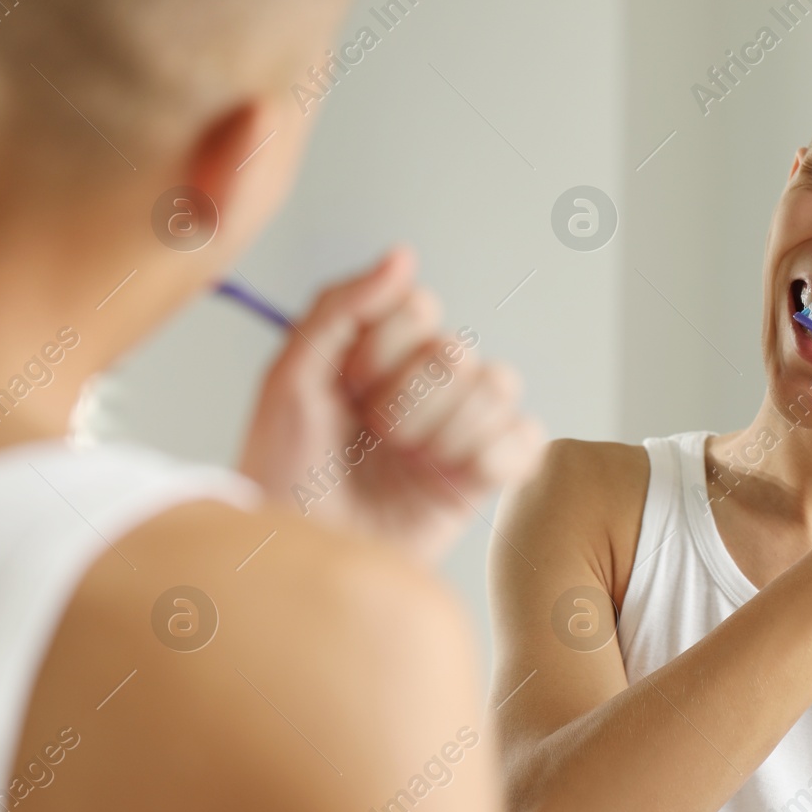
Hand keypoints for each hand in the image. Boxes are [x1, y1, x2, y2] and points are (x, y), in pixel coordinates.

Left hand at [238, 247, 544, 564]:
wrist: (303, 556)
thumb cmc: (283, 476)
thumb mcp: (289, 379)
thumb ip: (340, 307)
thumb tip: (402, 255)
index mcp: (378, 355)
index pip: (419, 310)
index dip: (384, 351)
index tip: (347, 390)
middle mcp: (424, 386)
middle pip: (459, 351)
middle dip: (410, 401)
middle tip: (375, 437)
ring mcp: (458, 428)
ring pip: (500, 386)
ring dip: (450, 429)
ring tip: (412, 462)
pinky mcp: (485, 475)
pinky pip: (528, 439)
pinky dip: (495, 456)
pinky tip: (453, 477)